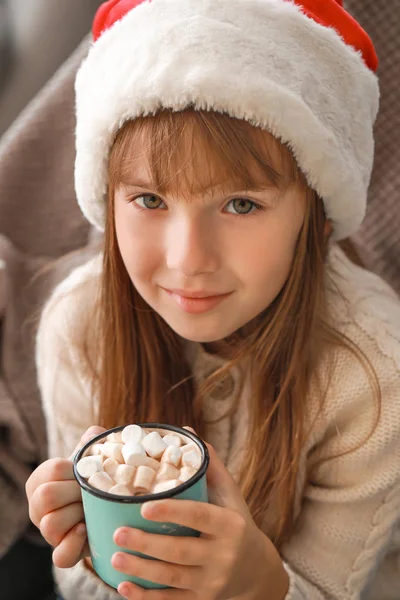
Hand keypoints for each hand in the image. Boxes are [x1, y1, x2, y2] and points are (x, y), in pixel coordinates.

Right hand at [25, 425, 105, 567]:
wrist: (105, 508)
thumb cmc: (94, 478)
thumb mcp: (93, 458)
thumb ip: (93, 442)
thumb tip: (95, 433)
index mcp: (41, 480)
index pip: (53, 468)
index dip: (76, 469)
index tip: (88, 471)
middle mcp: (37, 507)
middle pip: (46, 496)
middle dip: (75, 492)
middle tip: (93, 491)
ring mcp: (47, 532)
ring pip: (50, 524)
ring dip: (77, 514)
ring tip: (92, 509)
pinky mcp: (63, 552)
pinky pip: (60, 556)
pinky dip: (74, 543)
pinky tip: (86, 529)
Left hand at [111, 441, 288, 599]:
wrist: (255, 570)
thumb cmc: (236, 522)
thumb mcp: (230, 495)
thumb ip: (209, 465)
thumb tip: (186, 431)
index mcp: (230, 525)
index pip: (199, 516)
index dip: (172, 511)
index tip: (144, 505)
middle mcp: (223, 556)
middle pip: (180, 551)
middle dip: (147, 544)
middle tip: (118, 533)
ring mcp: (212, 582)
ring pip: (172, 577)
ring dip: (141, 569)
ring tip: (115, 557)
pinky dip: (146, 598)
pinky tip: (124, 587)